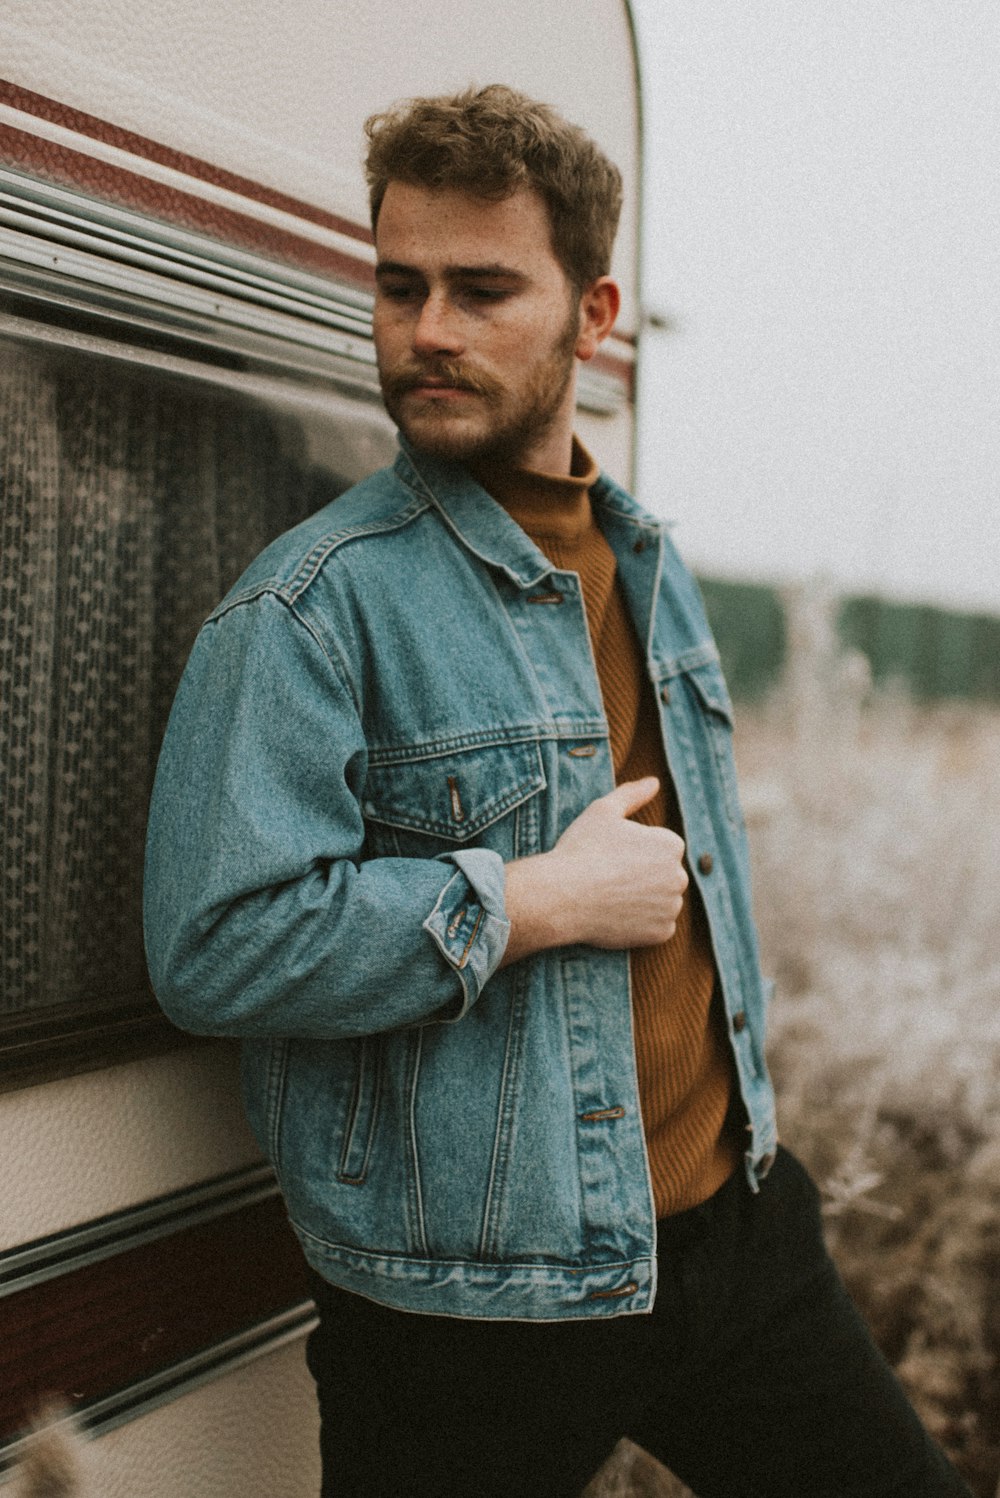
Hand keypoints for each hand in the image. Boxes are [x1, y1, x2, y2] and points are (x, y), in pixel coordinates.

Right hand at [500, 777, 687, 965]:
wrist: (561, 895)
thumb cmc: (581, 849)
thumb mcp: (603, 810)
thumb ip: (633, 793)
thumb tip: (654, 781)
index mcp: (671, 844)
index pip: (660, 848)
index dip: (633, 853)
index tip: (610, 857)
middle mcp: (679, 876)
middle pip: (663, 876)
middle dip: (643, 877)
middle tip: (608, 878)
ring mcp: (671, 907)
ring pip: (661, 902)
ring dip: (643, 901)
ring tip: (610, 896)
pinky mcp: (661, 933)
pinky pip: (656, 927)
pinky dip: (641, 925)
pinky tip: (617, 916)